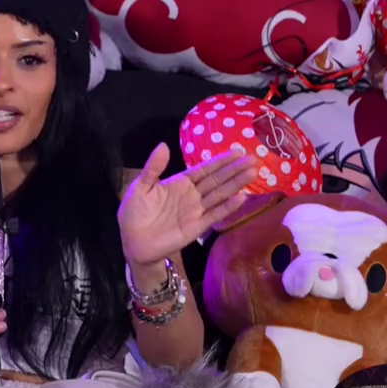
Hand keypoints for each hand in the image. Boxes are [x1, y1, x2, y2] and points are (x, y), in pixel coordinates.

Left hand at [119, 143, 258, 267]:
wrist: (132, 242)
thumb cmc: (134, 213)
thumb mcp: (140, 186)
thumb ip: (153, 168)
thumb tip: (164, 145)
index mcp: (179, 183)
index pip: (204, 169)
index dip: (220, 161)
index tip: (237, 152)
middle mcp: (191, 195)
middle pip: (217, 180)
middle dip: (234, 170)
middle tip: (253, 160)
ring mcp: (195, 211)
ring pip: (219, 195)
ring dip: (236, 184)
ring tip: (252, 173)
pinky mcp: (196, 227)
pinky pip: (214, 215)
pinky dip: (228, 207)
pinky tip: (241, 198)